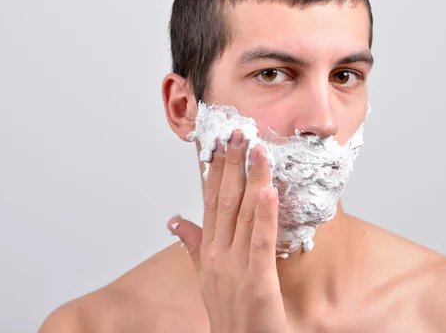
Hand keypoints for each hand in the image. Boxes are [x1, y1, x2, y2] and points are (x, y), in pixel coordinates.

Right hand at [168, 130, 287, 332]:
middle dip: (232, 164)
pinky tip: (269, 190)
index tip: (219, 144)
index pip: (211, 201)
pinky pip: (261, 241)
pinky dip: (265, 215)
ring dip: (251, 178)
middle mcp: (218, 254)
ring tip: (257, 149)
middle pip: (225, 200)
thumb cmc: (227, 313)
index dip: (215, 171)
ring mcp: (235, 266)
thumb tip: (176, 220)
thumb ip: (193, 245)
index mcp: (209, 251)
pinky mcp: (257, 280)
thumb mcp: (205, 276)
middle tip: (238, 132)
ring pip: (244, 213)